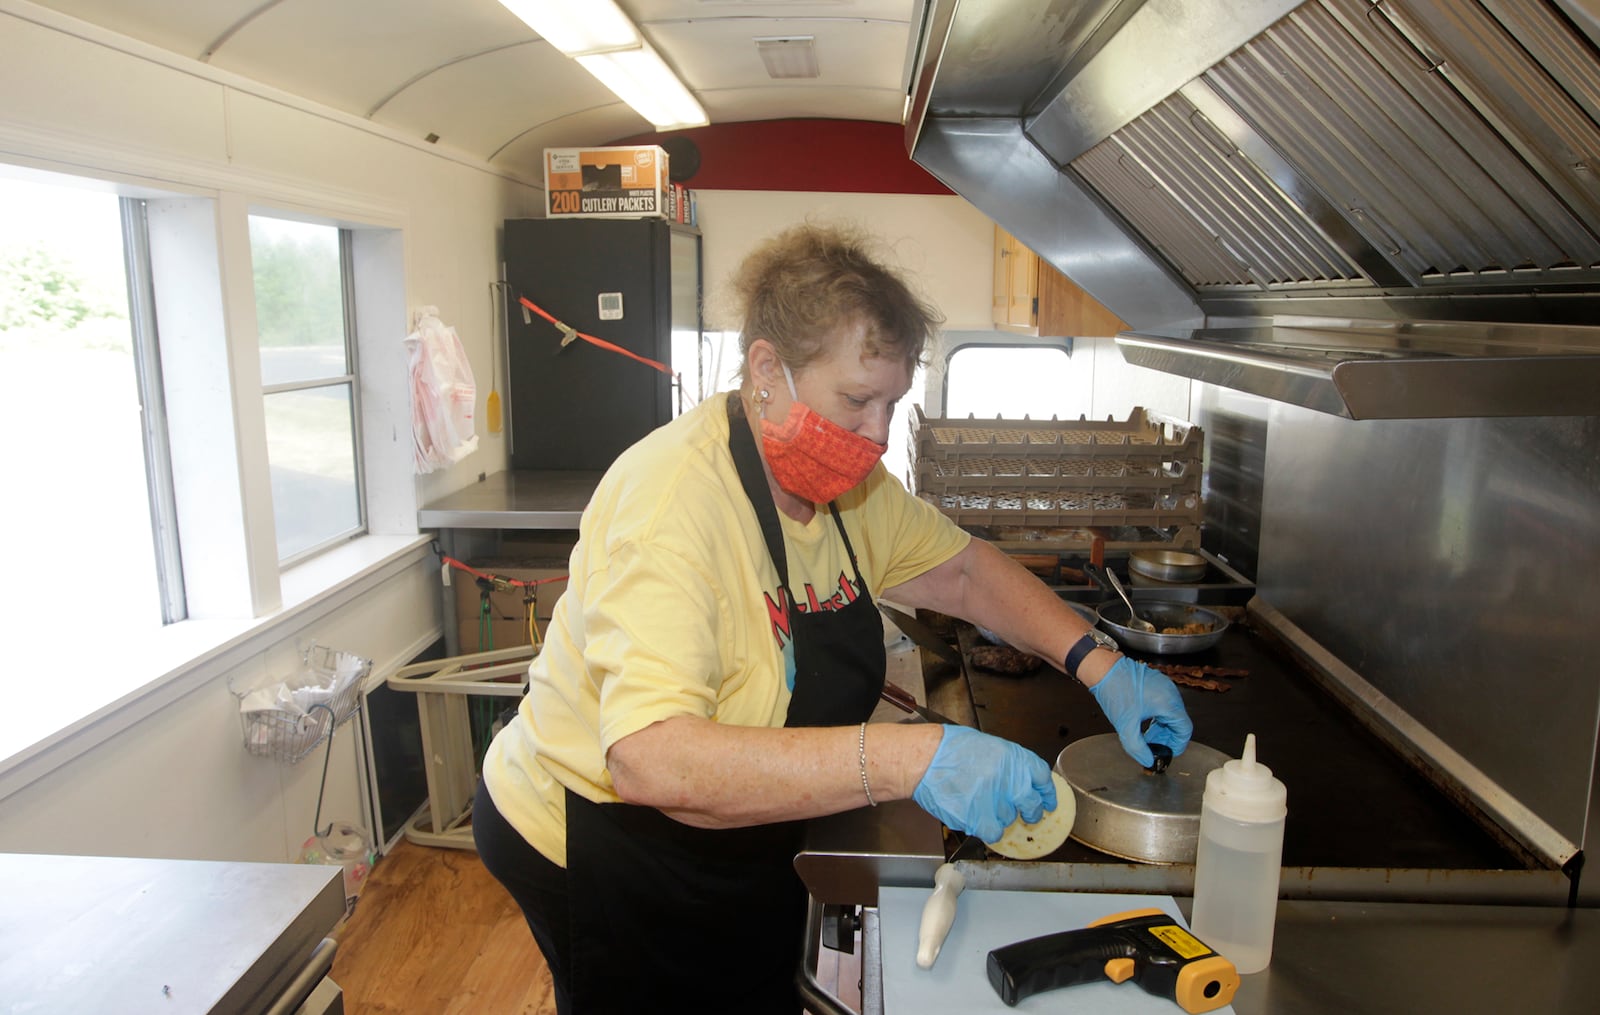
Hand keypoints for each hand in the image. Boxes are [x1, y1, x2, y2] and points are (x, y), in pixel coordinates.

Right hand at [911, 726, 1056, 842]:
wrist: (925, 760)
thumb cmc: (950, 750)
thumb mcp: (988, 746)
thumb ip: (1009, 765)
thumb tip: (1022, 782)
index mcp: (1014, 758)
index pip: (1043, 778)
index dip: (1048, 792)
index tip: (1047, 800)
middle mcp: (1010, 780)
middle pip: (1033, 805)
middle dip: (1031, 813)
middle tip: (1027, 815)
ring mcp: (996, 802)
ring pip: (1010, 820)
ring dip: (1000, 817)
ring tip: (981, 804)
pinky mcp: (980, 819)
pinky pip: (994, 833)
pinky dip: (987, 829)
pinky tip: (976, 818)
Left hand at [1088, 657, 1193, 766]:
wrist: (1103, 668)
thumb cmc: (1114, 690)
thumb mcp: (1126, 725)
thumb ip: (1137, 748)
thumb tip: (1147, 760)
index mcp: (1168, 703)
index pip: (1185, 730)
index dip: (1177, 745)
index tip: (1167, 753)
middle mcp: (1171, 693)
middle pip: (1179, 722)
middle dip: (1167, 738)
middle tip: (1153, 747)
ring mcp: (1165, 686)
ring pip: (1171, 714)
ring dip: (1162, 728)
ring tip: (1146, 737)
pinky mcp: (1157, 683)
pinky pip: (1164, 704)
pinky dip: (1158, 717)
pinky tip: (1144, 723)